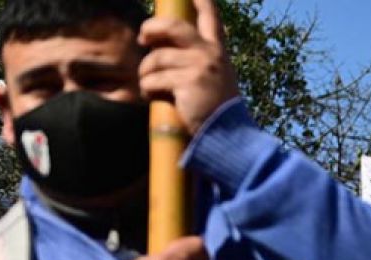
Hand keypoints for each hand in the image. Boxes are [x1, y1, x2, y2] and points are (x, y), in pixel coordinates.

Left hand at [138, 0, 240, 135]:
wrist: (227, 136)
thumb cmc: (215, 110)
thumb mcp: (214, 78)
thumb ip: (197, 60)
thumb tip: (160, 46)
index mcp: (218, 52)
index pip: (211, 18)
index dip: (201, 1)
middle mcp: (210, 54)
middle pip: (172, 27)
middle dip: (151, 29)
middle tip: (143, 38)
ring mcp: (200, 66)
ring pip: (156, 58)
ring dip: (146, 73)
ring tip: (150, 86)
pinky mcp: (187, 82)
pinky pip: (153, 80)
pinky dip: (148, 90)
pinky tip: (155, 98)